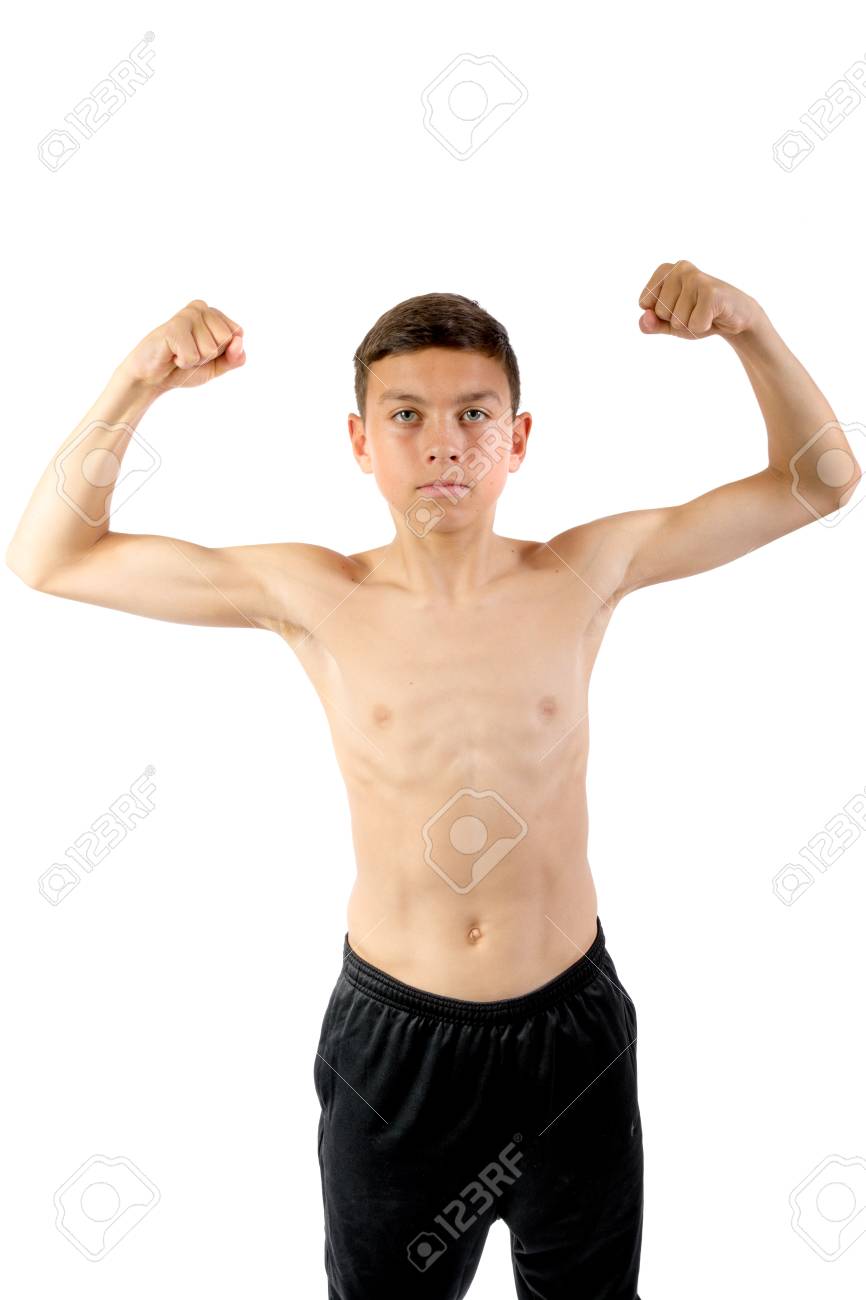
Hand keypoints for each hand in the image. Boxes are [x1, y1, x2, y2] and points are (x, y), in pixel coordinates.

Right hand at [117, 299, 245, 392]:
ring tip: (179, 353)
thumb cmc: (184, 368)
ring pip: (211, 348)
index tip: (203, 352)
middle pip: (226, 339)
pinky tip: (171, 354)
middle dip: (209, 356)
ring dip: (195, 360)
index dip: (224, 352)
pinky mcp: (174, 326)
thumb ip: (234, 357)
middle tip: (189, 353)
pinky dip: (183, 363)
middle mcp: (201, 308)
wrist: (153, 377)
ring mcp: (187, 315)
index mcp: (214, 313)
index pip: (238, 334)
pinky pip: (193, 355)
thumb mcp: (217, 366)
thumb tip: (239, 341)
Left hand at [637, 260, 760, 339]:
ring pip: (677, 320)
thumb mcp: (669, 323)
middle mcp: (679, 268)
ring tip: (704, 312)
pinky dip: (703, 327)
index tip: (679, 307)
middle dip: (676, 321)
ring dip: (690, 325)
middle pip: (660, 312)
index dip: (661, 314)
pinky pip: (694, 324)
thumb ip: (651, 324)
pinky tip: (714, 315)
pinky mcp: (711, 291)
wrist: (735, 317)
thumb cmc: (698, 316)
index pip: (644, 303)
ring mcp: (696, 277)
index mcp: (665, 270)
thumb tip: (645, 318)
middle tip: (695, 310)